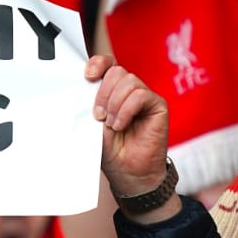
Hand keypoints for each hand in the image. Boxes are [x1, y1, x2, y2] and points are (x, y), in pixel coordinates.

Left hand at [87, 55, 174, 220]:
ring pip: (129, 81)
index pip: (107, 63)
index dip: (97, 64)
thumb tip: (80, 85)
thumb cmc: (111, 151)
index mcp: (112, 91)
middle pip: (116, 71)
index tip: (87, 77)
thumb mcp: (92, 124)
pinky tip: (121, 125)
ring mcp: (144, 97)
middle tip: (98, 116)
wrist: (127, 173)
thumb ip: (89, 103)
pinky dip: (126, 110)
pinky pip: (141, 95)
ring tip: (111, 124)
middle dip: (102, 92)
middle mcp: (129, 91)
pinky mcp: (158, 106)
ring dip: (114, 103)